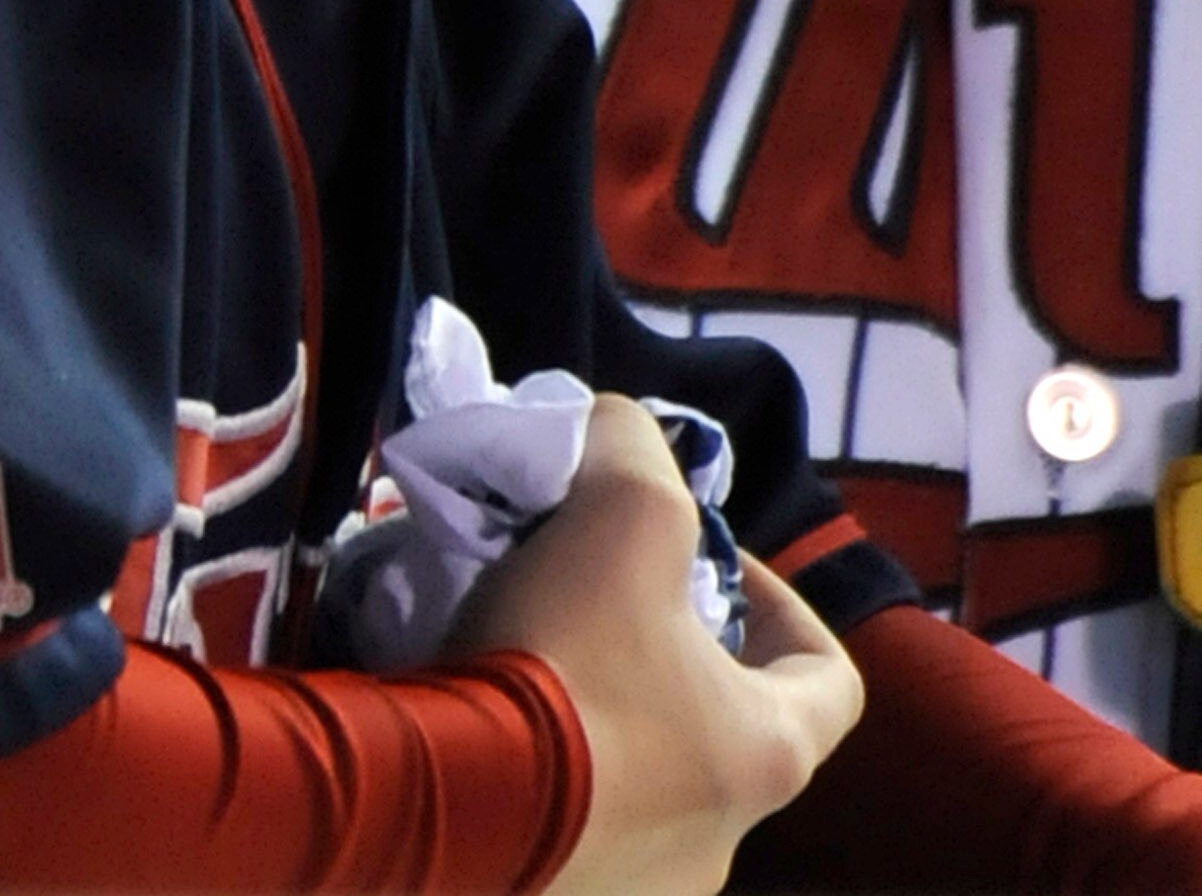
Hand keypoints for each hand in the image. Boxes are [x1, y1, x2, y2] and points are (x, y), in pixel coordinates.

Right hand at [450, 395, 862, 895]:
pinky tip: (490, 712)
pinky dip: (546, 762)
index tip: (708, 560)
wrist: (453, 798)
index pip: (831, 678)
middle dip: (663, 648)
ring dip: (600, 707)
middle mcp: (721, 843)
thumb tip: (617, 432)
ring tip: (529, 647)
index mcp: (767, 756)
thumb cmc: (570, 656)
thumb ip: (635, 446)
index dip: (781, 602)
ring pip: (640, 776)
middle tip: (595, 593)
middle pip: (717, 721)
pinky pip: (571, 820)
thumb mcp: (621, 508)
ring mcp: (640, 888)